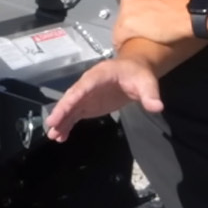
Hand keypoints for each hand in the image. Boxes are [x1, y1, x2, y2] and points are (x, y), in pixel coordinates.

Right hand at [44, 55, 163, 140]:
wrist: (135, 70)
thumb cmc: (139, 74)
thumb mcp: (146, 82)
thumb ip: (150, 94)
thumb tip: (157, 107)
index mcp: (98, 76)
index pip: (81, 88)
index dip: (69, 100)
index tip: (60, 112)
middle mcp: (87, 85)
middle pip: (71, 98)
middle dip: (60, 112)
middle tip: (51, 126)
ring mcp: (86, 95)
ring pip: (70, 108)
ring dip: (61, 121)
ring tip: (53, 136)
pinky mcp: (88, 104)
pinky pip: (75, 114)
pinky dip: (67, 124)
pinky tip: (61, 136)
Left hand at [115, 0, 196, 48]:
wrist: (191, 11)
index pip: (128, 2)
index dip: (134, 13)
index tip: (139, 19)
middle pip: (123, 13)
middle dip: (131, 22)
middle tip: (142, 30)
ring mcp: (126, 10)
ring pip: (120, 26)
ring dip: (126, 33)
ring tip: (136, 40)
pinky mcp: (128, 25)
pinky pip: (119, 37)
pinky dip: (122, 43)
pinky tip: (128, 46)